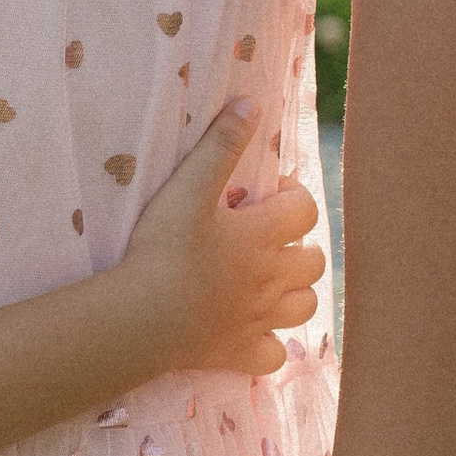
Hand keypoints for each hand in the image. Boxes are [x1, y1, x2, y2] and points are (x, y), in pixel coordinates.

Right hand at [117, 102, 324, 379]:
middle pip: (313, 261)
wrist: (142, 317)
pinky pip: (274, 354)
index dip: (293, 197)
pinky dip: (270, 342)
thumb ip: (222, 143)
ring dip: (294, 291)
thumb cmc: (163, 248)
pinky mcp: (241, 354)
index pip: (306, 210)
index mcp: (263, 236)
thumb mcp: (189, 187)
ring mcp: (260, 320)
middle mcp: (272, 279)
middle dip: (298, 245)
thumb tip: (253, 101)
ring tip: (265, 279)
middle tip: (265, 237)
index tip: (266, 194)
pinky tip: (249, 329)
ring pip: (305, 306)